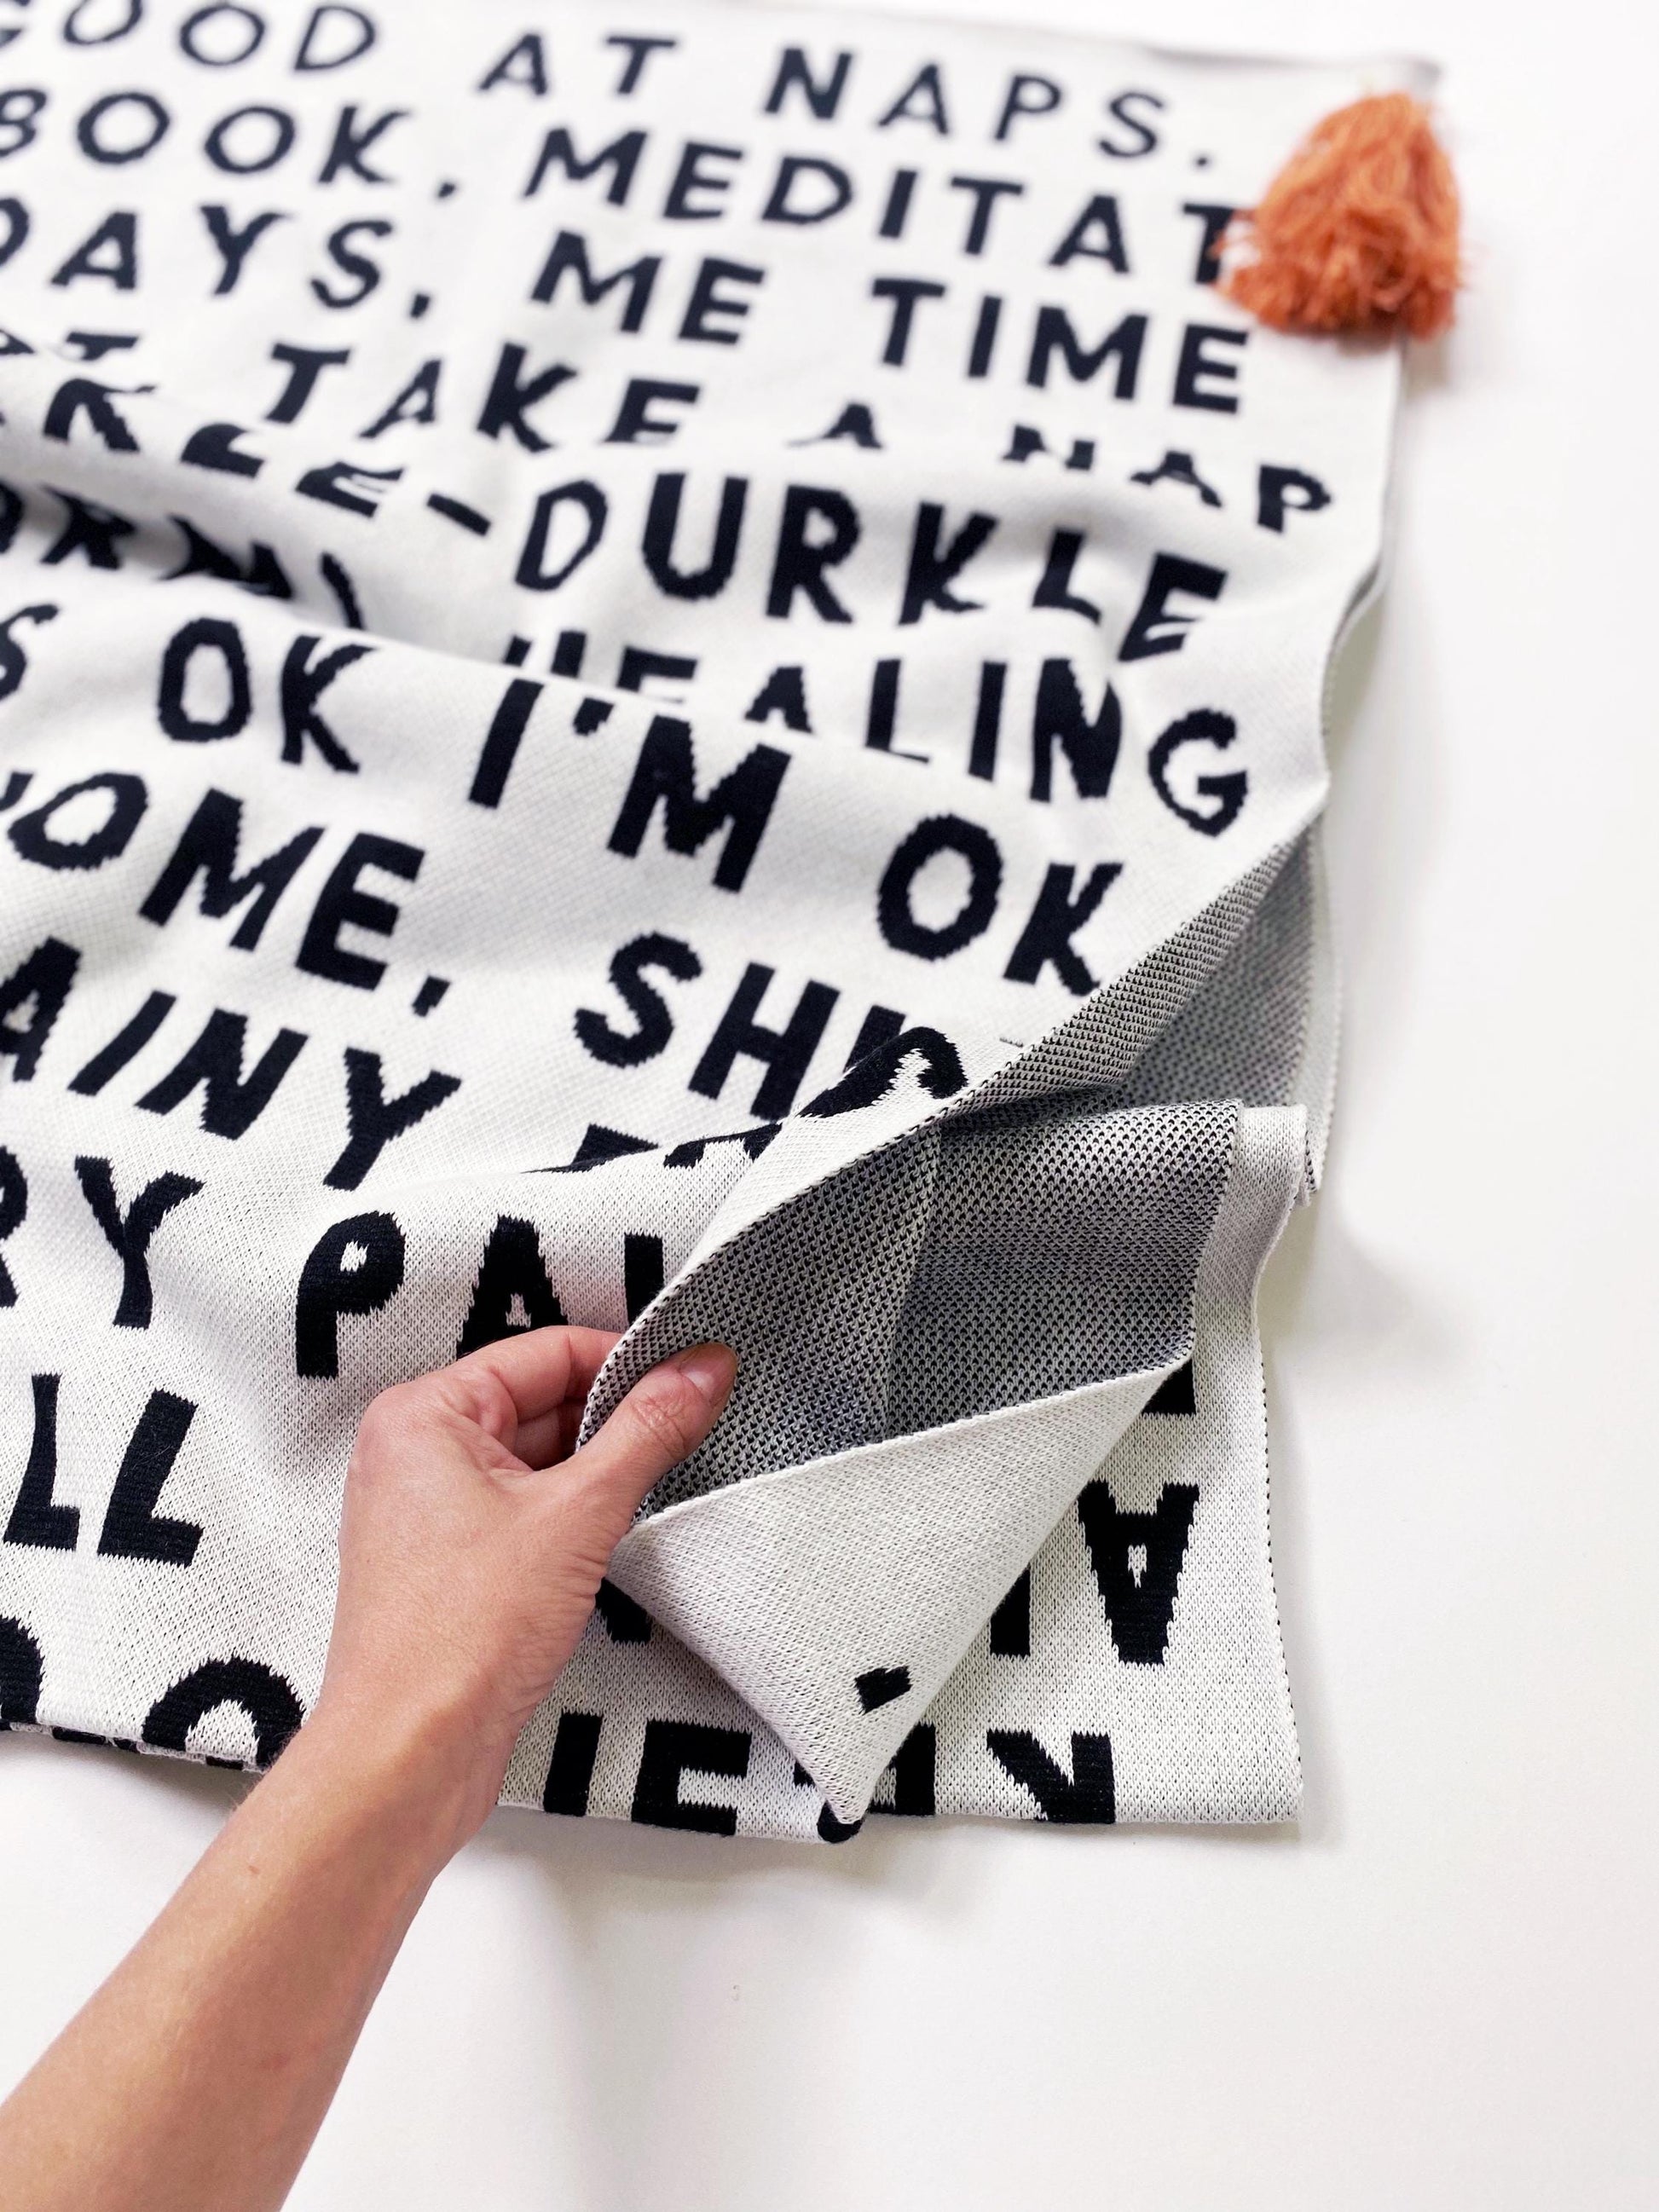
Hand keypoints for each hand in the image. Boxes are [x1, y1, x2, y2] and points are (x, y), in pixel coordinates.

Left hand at [310, 1327, 736, 1850]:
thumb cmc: (461, 1635)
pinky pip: (520, 1508)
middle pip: (540, 1400)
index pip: (546, 1352)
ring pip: (534, 1459)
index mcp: (424, 1413)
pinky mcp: (446, 1562)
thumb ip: (648, 1431)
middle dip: (615, 1418)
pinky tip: (610, 1535)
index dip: (627, 1360)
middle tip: (692, 1428)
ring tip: (655, 1483)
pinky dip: (569, 1514)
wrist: (410, 1754)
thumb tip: (702, 1368)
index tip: (694, 1374)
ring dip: (595, 1471)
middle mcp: (414, 1450)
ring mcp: (426, 1509)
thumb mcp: (579, 1513)